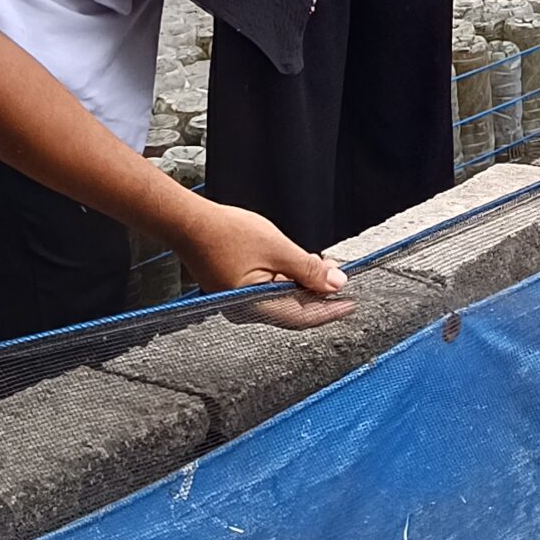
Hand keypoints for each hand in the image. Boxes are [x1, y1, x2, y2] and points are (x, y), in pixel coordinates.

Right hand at [174, 197, 353, 325]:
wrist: (188, 222)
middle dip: (320, 293)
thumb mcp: (277, 248)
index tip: (351, 303)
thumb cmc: (225, 233)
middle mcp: (246, 310)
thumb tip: (336, 284)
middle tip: (341, 275)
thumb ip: (308, 269)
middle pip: (294, 309)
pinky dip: (289, 278)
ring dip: (305, 283)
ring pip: (283, 298)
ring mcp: (240, 301)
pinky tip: (301, 263)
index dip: (330, 310)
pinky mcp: (238, 289)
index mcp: (254, 307)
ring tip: (325, 265)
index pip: (302, 317)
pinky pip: (271, 289)